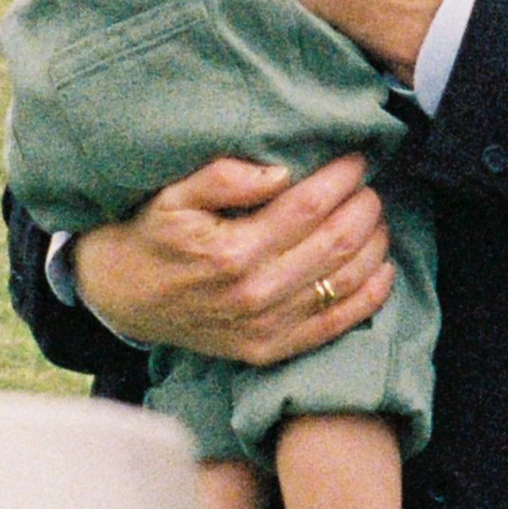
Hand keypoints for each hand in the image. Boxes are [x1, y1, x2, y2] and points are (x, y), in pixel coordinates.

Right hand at [74, 150, 398, 364]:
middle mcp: (255, 293)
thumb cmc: (153, 235)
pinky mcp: (270, 349)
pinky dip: (370, 296)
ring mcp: (265, 326)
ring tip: (375, 216)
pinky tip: (383, 269)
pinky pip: (335, 325)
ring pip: (345, 281)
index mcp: (233, 251)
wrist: (124, 296)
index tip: (355, 159)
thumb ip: (224, 177)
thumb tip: (280, 171)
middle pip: (336, 241)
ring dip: (372, 244)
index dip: (340, 178)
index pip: (308, 206)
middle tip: (368, 184)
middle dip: (363, 206)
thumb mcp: (173, 195)